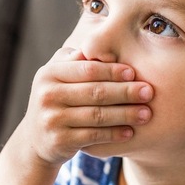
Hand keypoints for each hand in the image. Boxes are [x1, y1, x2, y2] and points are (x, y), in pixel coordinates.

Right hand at [15, 47, 152, 166]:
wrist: (36, 139)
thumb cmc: (57, 100)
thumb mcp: (58, 77)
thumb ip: (77, 61)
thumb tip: (105, 43)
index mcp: (48, 74)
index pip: (87, 69)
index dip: (112, 71)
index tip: (134, 72)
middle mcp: (46, 95)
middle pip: (94, 92)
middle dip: (125, 92)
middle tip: (148, 92)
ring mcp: (51, 119)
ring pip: (97, 115)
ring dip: (125, 114)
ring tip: (146, 114)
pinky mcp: (59, 140)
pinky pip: (93, 136)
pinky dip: (114, 134)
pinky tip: (130, 132)